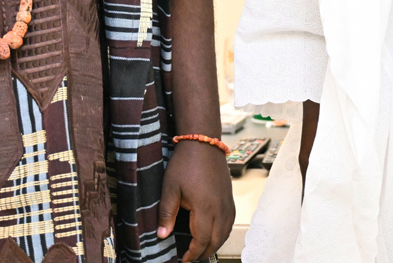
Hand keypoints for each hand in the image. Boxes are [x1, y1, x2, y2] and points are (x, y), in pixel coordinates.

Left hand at [157, 139, 234, 260]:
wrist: (203, 142)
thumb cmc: (186, 163)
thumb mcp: (170, 188)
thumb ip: (166, 213)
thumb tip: (162, 235)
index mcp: (205, 208)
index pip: (201, 240)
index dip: (193, 253)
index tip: (184, 259)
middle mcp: (220, 208)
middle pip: (216, 240)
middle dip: (204, 253)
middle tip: (192, 258)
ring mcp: (227, 202)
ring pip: (226, 232)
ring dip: (215, 244)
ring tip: (202, 249)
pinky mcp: (229, 197)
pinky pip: (230, 222)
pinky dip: (223, 233)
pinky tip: (214, 233)